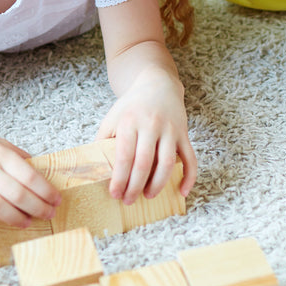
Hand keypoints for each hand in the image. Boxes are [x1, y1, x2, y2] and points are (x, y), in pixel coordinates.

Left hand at [97, 70, 196, 203]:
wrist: (158, 85)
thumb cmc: (132, 106)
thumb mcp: (113, 117)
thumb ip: (103, 139)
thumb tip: (95, 167)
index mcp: (130, 122)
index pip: (125, 156)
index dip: (120, 178)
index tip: (114, 193)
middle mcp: (151, 125)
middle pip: (145, 163)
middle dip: (136, 186)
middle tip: (129, 200)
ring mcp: (170, 130)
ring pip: (167, 163)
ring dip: (158, 184)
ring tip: (149, 195)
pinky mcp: (184, 134)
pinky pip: (190, 158)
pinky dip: (189, 177)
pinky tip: (182, 191)